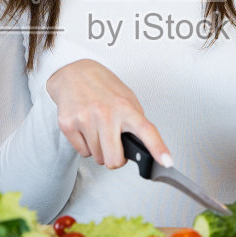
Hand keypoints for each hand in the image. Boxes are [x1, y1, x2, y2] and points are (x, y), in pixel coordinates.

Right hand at [45, 59, 172, 170]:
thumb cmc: (103, 88)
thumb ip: (135, 122)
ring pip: (98, 158)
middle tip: (115, 145)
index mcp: (125, 107)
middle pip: (114, 160)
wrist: (74, 74)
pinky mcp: (68, 125)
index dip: (158, 148)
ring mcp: (85, 119)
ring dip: (100, 150)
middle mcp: (106, 113)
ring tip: (98, 129)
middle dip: (116, 158)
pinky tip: (86, 129)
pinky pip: (83, 153)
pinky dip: (86, 146)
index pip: (146, 130)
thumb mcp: (126, 98)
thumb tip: (144, 147)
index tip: (167, 162)